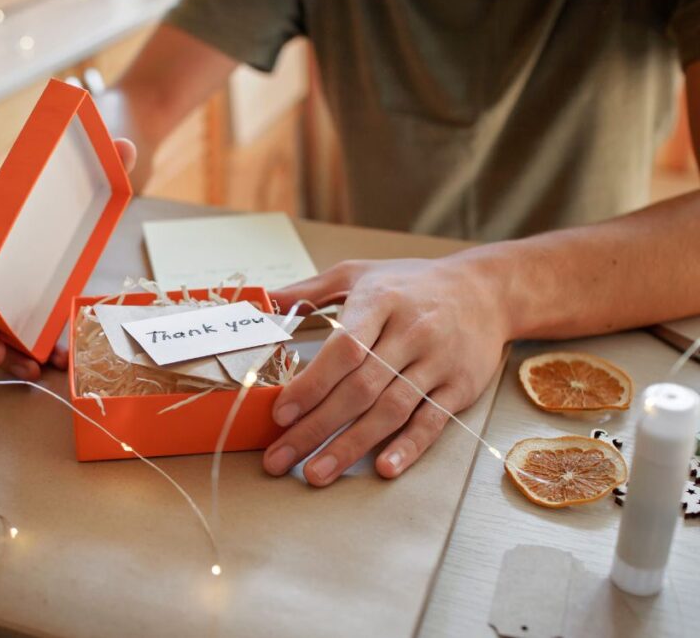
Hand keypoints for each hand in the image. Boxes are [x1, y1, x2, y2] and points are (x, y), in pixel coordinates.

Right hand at [0, 138, 136, 379]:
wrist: (80, 170)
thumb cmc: (71, 172)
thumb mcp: (89, 165)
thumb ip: (106, 157)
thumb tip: (125, 145)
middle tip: (21, 365)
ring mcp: (13, 278)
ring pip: (0, 324)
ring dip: (15, 351)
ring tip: (40, 369)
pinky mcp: (32, 289)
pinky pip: (23, 324)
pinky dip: (35, 344)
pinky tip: (57, 358)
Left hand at [264, 256, 509, 484]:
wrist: (486, 290)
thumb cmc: (410, 284)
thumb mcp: (358, 273)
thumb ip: (308, 290)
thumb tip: (261, 304)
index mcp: (380, 302)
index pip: (345, 349)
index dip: (312, 384)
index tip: (282, 413)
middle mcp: (411, 333)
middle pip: (361, 389)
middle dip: (316, 428)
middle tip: (281, 458)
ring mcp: (437, 362)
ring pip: (391, 410)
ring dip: (351, 446)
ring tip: (316, 474)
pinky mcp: (460, 387)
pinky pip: (431, 422)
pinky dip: (407, 447)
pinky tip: (383, 469)